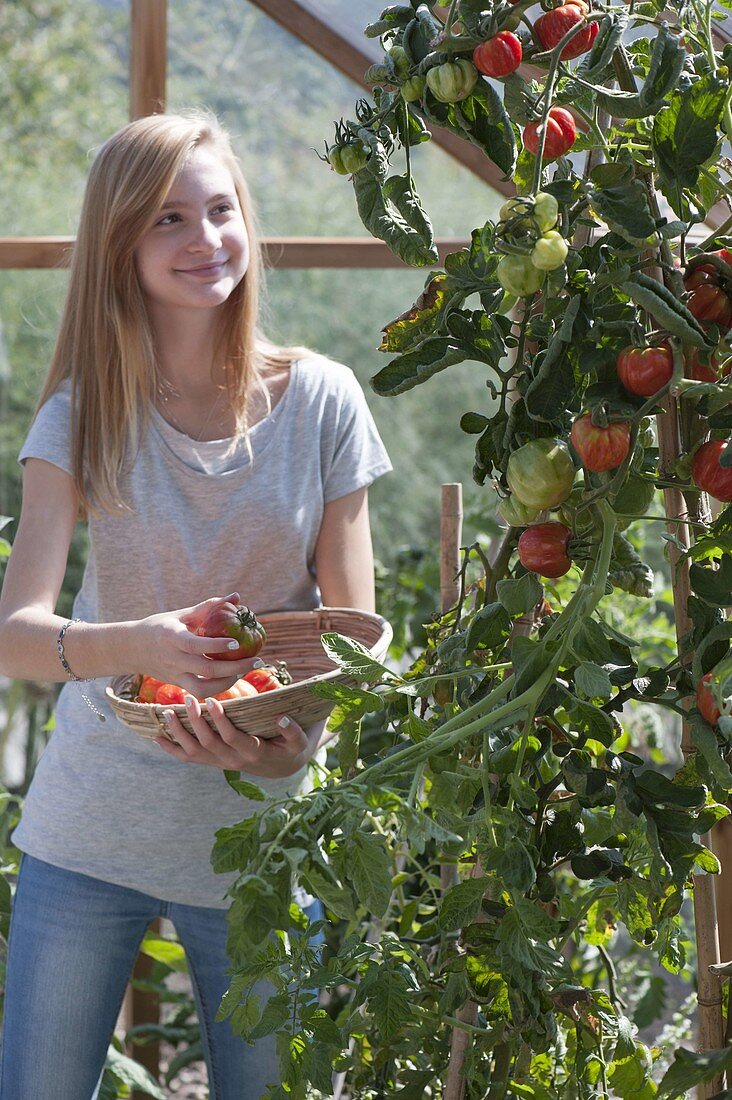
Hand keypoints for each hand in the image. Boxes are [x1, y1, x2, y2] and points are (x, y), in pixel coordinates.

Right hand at [130, 592, 257, 697]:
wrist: (131, 648)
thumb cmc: (160, 626)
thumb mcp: (181, 614)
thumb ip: (209, 607)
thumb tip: (237, 596)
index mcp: (171, 637)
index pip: (195, 645)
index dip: (217, 646)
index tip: (238, 642)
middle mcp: (173, 659)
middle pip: (206, 670)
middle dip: (235, 668)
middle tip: (257, 660)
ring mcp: (174, 675)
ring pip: (203, 688)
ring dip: (228, 683)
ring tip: (244, 670)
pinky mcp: (177, 684)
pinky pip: (199, 692)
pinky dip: (217, 689)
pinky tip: (231, 678)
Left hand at [153, 694, 324, 777]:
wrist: (282, 766)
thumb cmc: (291, 747)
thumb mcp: (300, 740)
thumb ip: (292, 731)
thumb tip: (281, 718)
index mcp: (253, 752)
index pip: (232, 737)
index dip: (220, 721)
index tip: (211, 701)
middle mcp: (233, 761)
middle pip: (208, 743)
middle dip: (196, 721)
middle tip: (188, 698)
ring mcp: (220, 762)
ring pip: (194, 752)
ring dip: (179, 734)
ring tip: (167, 713)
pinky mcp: (212, 761)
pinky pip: (189, 758)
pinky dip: (172, 749)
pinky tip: (157, 737)